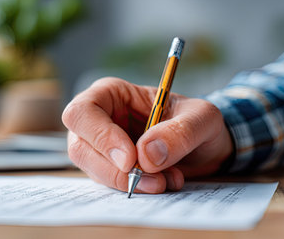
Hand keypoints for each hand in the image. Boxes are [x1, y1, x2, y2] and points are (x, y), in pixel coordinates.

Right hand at [62, 77, 232, 193]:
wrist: (203, 147)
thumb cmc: (195, 121)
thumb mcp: (202, 118)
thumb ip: (180, 131)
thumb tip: (146, 155)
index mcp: (110, 94)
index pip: (82, 112)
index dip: (100, 136)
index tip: (130, 158)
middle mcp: (97, 120)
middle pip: (80, 147)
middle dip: (115, 170)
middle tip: (153, 180)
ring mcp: (98, 147)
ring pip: (93, 170)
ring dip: (128, 182)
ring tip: (164, 180)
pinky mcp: (107, 169)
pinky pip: (108, 185)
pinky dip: (134, 189)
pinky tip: (160, 182)